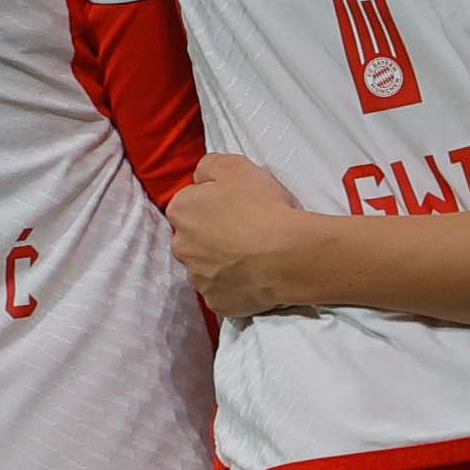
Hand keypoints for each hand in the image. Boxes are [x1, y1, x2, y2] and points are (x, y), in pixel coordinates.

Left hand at [162, 152, 322, 317]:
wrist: (288, 255)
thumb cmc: (262, 208)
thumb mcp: (235, 166)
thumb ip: (208, 166)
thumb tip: (200, 177)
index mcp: (181, 211)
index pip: (188, 204)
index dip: (212, 203)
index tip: (234, 206)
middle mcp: (181, 247)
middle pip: (193, 238)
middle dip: (211, 235)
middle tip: (244, 231)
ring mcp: (198, 279)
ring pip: (205, 267)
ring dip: (221, 262)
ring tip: (251, 255)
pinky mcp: (216, 303)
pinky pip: (222, 292)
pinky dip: (234, 286)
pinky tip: (253, 276)